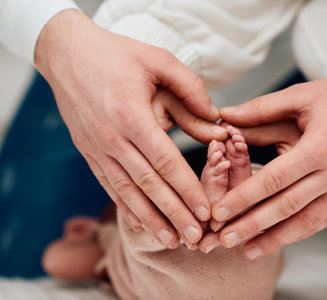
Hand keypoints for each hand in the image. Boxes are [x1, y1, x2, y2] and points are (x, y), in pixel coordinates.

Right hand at [35, 10, 227, 247]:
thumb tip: (216, 121)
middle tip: (195, 237)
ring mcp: (97, 148)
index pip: (166, 163)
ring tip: (171, 241)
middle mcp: (112, 138)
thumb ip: (192, 90)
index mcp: (131, 116)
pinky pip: (108, 184)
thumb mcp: (159, 61)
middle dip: (174, 214)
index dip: (187, 189)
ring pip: (127, 191)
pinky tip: (138, 224)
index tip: (206, 210)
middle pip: (148, 184)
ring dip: (150, 219)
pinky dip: (125, 206)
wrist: (68, 53)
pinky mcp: (88, 151)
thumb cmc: (117, 54)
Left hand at [214, 55, 326, 258]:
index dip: (243, 198)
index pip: (273, 180)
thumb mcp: (301, 95)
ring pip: (308, 220)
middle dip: (252, 225)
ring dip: (276, 238)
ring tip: (249, 251)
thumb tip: (224, 116)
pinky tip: (282, 239)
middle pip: (287, 206)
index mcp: (320, 146)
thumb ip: (261, 109)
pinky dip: (302, 231)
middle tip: (224, 240)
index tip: (219, 213)